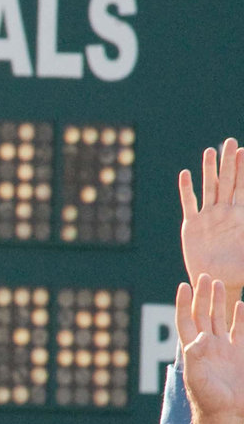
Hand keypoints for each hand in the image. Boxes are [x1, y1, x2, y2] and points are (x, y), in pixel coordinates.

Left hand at [179, 274, 243, 423]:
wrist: (227, 414)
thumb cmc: (208, 399)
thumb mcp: (196, 378)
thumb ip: (195, 357)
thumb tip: (198, 338)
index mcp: (192, 350)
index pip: (185, 321)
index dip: (183, 304)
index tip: (183, 286)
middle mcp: (207, 346)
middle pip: (202, 315)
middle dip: (202, 296)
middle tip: (204, 276)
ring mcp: (224, 348)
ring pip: (219, 319)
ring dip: (218, 301)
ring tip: (216, 283)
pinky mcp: (241, 353)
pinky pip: (241, 330)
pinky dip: (240, 317)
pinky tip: (240, 304)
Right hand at [181, 139, 243, 286]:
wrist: (217, 282)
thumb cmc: (241, 270)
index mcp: (241, 215)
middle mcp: (225, 212)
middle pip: (227, 181)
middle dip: (229, 162)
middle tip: (230, 141)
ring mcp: (208, 217)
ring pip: (208, 188)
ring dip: (208, 170)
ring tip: (209, 151)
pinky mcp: (192, 226)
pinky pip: (189, 204)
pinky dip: (187, 189)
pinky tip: (185, 174)